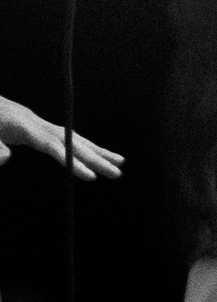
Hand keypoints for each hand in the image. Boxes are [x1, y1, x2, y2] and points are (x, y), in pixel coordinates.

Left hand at [0, 95, 122, 181]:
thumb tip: (7, 158)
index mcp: (25, 127)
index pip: (55, 147)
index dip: (73, 161)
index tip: (91, 177)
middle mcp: (38, 124)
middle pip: (73, 142)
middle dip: (97, 158)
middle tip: (117, 173)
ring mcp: (41, 124)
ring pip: (75, 138)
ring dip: (98, 151)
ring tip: (120, 163)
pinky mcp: (40, 128)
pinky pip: (67, 138)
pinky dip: (83, 147)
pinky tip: (95, 154)